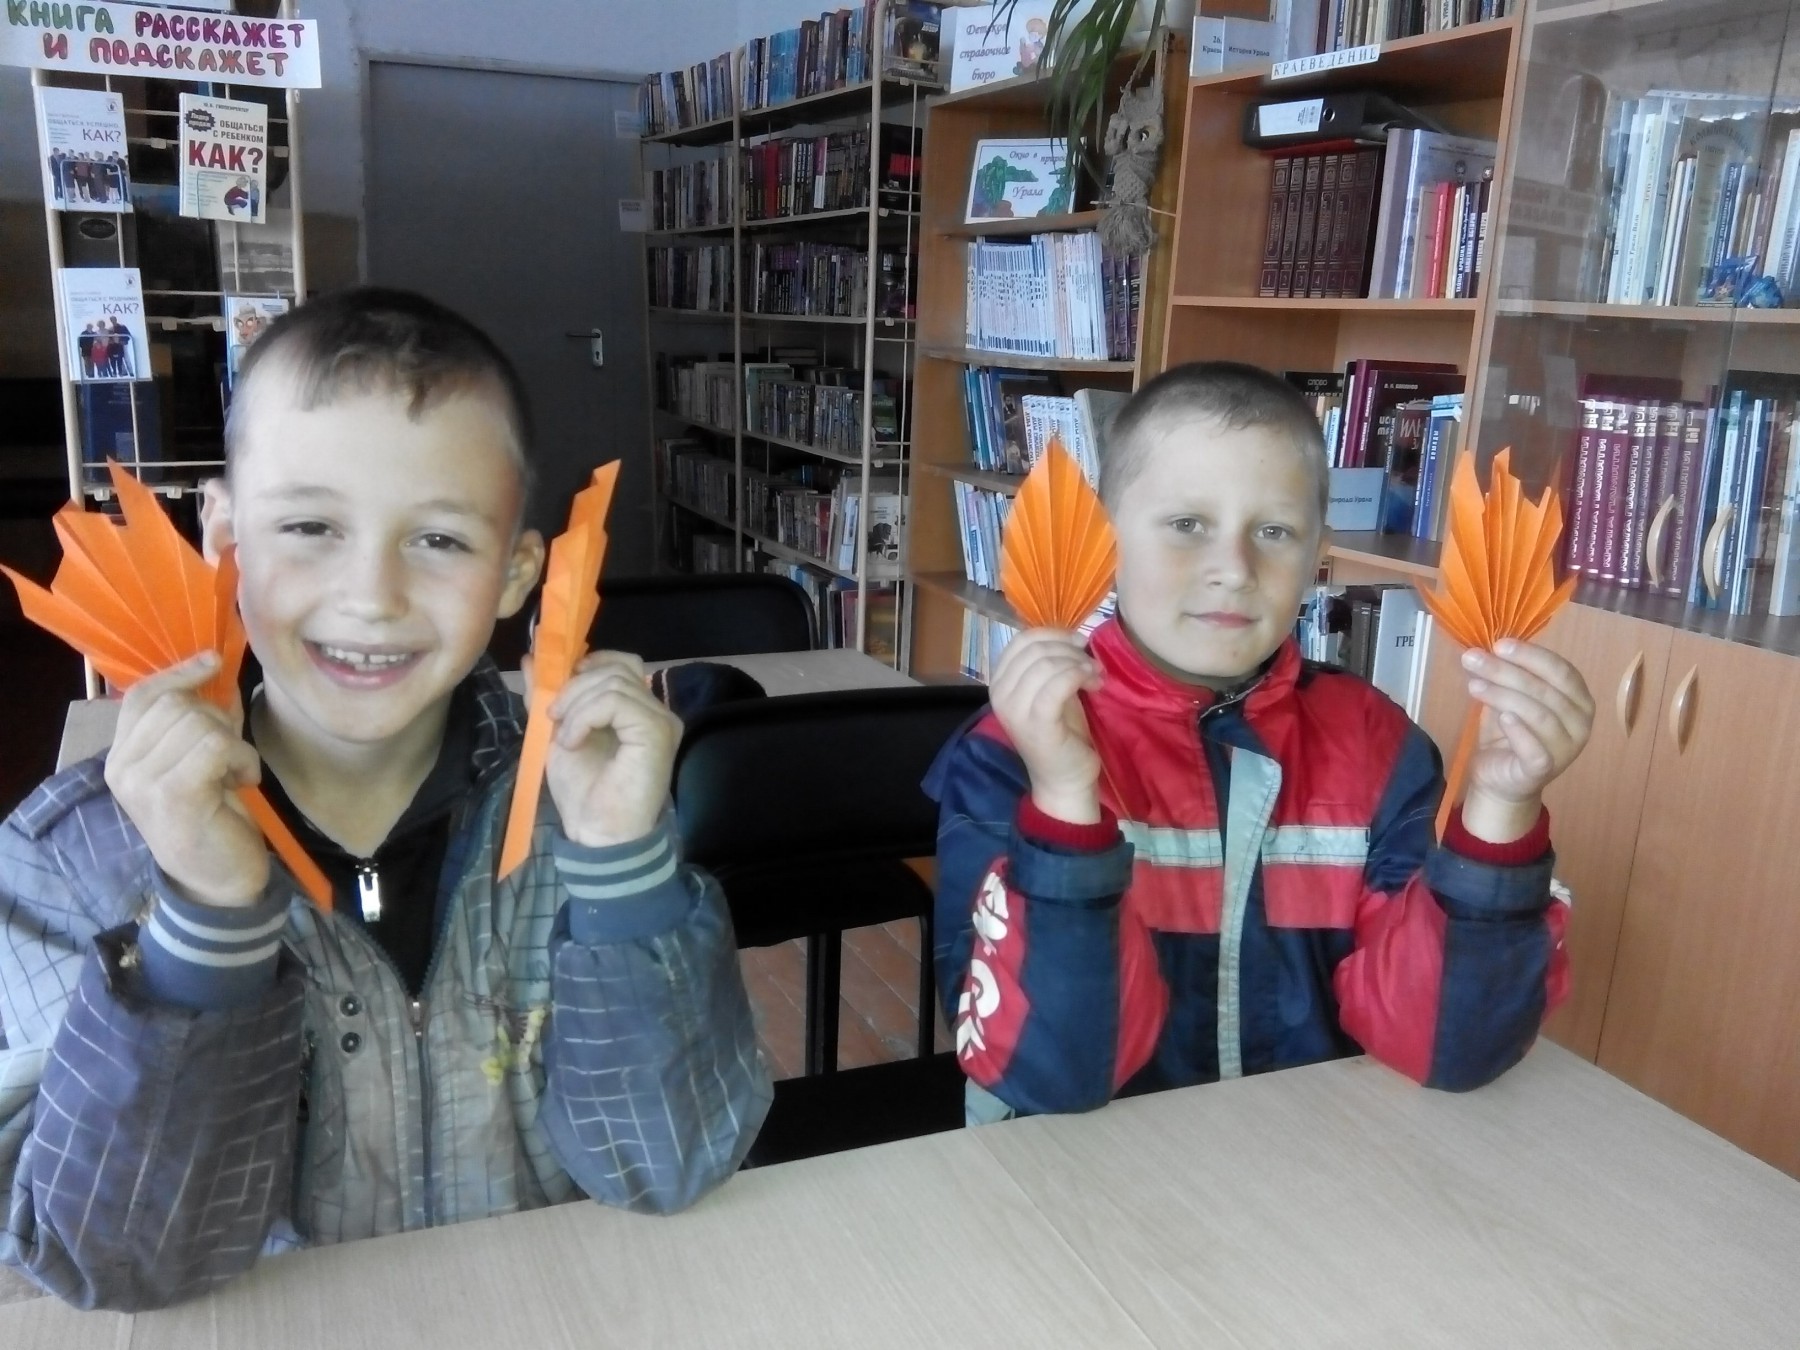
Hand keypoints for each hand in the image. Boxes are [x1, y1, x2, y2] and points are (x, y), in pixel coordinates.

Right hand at [104, 651, 268, 907]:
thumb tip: (217, 669)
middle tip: (230, 756)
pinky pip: (217, 746)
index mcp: (122, 758)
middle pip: (178, 705)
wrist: (219, 882)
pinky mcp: (173, 794)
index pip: (142, 696)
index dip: (178, 673)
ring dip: (234, 744)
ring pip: (200, 723)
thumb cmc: (214, 819)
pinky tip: (243, 782)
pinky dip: (242, 759)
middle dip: (218, 720)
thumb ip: (204, 721)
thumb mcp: (203, 762)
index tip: (213, 660)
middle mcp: (123, 768)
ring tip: (235, 774)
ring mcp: (143, 782)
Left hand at [542, 651, 681, 847]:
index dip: (589, 666)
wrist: (598, 834)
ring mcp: (661, 719)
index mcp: (638, 710)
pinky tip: (573, 741)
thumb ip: (549, 697)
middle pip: (616, 668)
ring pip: (613, 682)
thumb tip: (531, 657)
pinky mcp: (656, 731)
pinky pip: (615, 701)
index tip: (559, 693)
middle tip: (553, 718)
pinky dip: (584, 716)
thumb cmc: (583, 792)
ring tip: (564, 737)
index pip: (622, 663)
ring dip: (576, 706)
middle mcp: (656, 710)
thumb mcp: (557, 734)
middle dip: (574, 687)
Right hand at [989, 629, 1103, 823]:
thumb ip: (1047, 664)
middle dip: (1069, 649)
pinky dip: (1079, 675)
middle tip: (1091, 663)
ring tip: (1096, 676)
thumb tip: (1068, 635)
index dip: (1053, 634)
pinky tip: (1093, 683)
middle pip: (1035, 649)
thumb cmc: (1059, 733)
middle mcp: (1000, 695)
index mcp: (999, 683)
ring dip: (1078, 663)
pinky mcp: (1037, 723)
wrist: (1063, 780)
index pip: (1021, 640)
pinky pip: (1058, 684)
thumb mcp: (1048, 690)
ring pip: (1047, 664)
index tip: (1079, 644)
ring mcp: (1015, 710)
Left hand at [1459, 639, 1593, 842]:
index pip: (1561, 670)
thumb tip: (1484, 647)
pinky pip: (1535, 749)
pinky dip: (1519, 731)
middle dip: (1507, 671)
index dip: (1531, 655)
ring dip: (1503, 695)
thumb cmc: (1509, 734)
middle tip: (1474, 659)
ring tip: (1474, 685)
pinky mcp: (1545, 769)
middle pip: (1545, 690)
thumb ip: (1505, 676)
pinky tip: (1502, 717)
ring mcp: (1567, 748)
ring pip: (1538, 714)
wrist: (1500, 780)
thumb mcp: (1508, 698)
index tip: (1498, 644)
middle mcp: (1580, 723)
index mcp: (1578, 699)